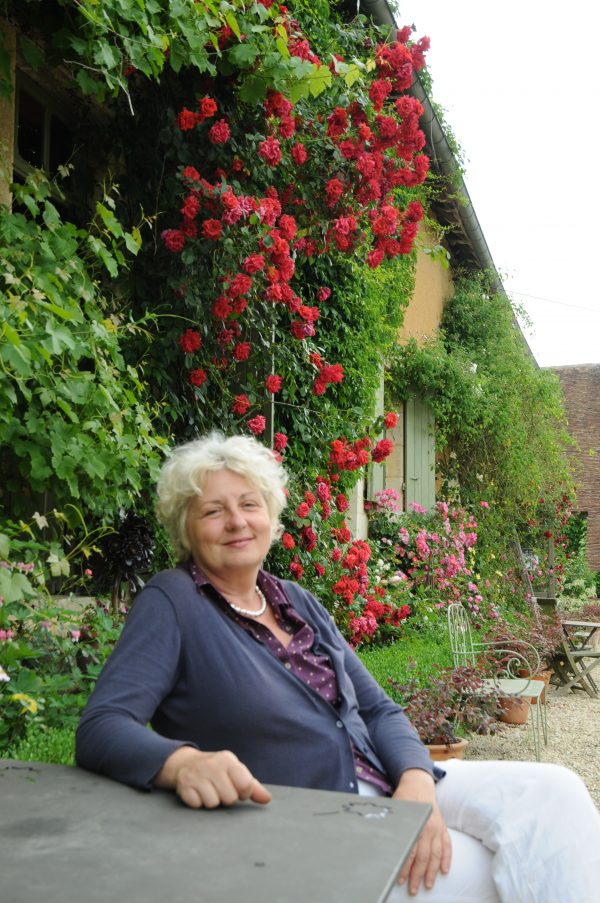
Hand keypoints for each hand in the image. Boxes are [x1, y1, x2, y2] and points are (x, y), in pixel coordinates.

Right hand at [154, 746, 271, 808]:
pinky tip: (197, 793)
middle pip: (230, 798)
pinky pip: (197, 805)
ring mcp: (197, 775)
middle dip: (226, 798)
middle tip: (220, 790)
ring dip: (211, 801)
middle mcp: (212, 765)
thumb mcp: (234, 772)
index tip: (238, 790)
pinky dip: (198, 802)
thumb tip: (267, 799)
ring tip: (208, 790)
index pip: (246, 785)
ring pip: (213, 803)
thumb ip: (252, 786)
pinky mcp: (184, 786)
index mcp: (228, 760)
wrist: (185, 763)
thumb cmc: (217, 770)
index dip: (244, 793)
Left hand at [392, 769, 451, 895]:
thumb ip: (393, 826)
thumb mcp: (395, 810)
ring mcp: (438, 829)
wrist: (418, 784)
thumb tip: (380, 843)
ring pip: (436, 855)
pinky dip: (447, 859)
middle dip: (418, 876)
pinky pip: (447, 846)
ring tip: (428, 885)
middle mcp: (428, 829)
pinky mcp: (443, 827)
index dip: (404, 867)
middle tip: (414, 890)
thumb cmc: (404, 798)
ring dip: (432, 872)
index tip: (399, 880)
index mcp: (415, 824)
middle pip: (423, 858)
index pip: (410, 852)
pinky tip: (444, 871)